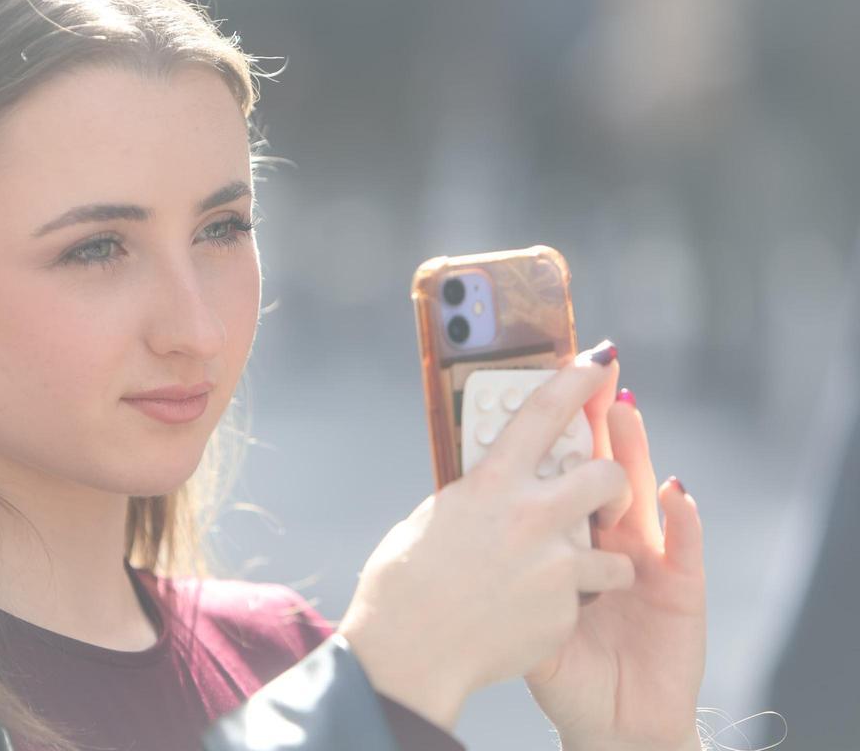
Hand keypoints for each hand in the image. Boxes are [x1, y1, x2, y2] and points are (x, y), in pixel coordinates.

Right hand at [337, 343, 636, 732]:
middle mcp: (530, 516)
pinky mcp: (564, 611)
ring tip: (572, 575)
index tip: (599, 362)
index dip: (576, 381)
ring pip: (613, 548)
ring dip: (600, 560)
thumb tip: (492, 491)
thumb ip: (475, 501)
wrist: (409, 653)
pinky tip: (534, 616)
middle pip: (605, 475)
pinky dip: (571, 605)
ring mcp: (554, 566)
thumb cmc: (402, 584)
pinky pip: (588, 598)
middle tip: (602, 494)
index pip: (544, 414)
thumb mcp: (433, 521)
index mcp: (491, 485)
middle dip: (613, 481)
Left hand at [524, 367, 706, 750]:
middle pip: (599, 468)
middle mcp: (608, 536)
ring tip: (624, 410)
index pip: (559, 469)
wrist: (605, 719)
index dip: (554, 427)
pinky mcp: (681, 591)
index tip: (534, 383)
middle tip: (583, 380)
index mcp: (564, 535)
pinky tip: (676, 494)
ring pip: (641, 494)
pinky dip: (682, 520)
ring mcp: (647, 558)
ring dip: (633, 451)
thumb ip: (494, 564)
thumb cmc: (558, 661)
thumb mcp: (514, 608)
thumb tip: (442, 523)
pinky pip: (683, 551)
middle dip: (593, 424)